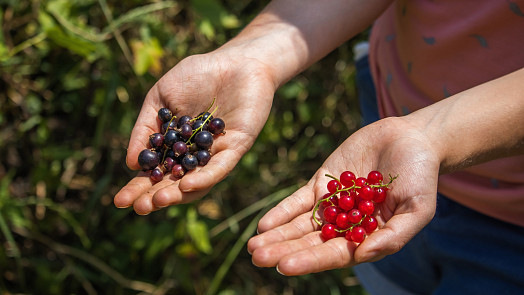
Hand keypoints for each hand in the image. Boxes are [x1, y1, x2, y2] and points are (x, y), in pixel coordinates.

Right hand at [114, 50, 275, 213]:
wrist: (235, 60)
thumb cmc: (197, 75)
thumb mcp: (160, 97)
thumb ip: (146, 127)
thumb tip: (131, 163)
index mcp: (176, 145)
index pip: (156, 172)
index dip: (138, 187)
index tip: (120, 201)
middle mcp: (195, 155)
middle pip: (174, 182)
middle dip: (155, 197)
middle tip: (137, 208)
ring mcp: (216, 153)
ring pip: (197, 181)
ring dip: (178, 193)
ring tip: (158, 201)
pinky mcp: (236, 147)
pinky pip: (220, 167)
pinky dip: (204, 177)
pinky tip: (186, 185)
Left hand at [247, 117, 440, 274]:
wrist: (411, 139)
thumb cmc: (421, 177)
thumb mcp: (417, 208)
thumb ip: (393, 235)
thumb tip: (362, 254)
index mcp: (366, 238)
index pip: (334, 254)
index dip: (309, 260)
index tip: (284, 266)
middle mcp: (344, 226)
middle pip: (310, 243)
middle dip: (283, 251)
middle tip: (257, 257)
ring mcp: (331, 205)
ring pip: (299, 225)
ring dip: (277, 236)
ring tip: (253, 247)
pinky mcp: (322, 184)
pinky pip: (298, 201)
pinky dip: (282, 212)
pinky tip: (264, 224)